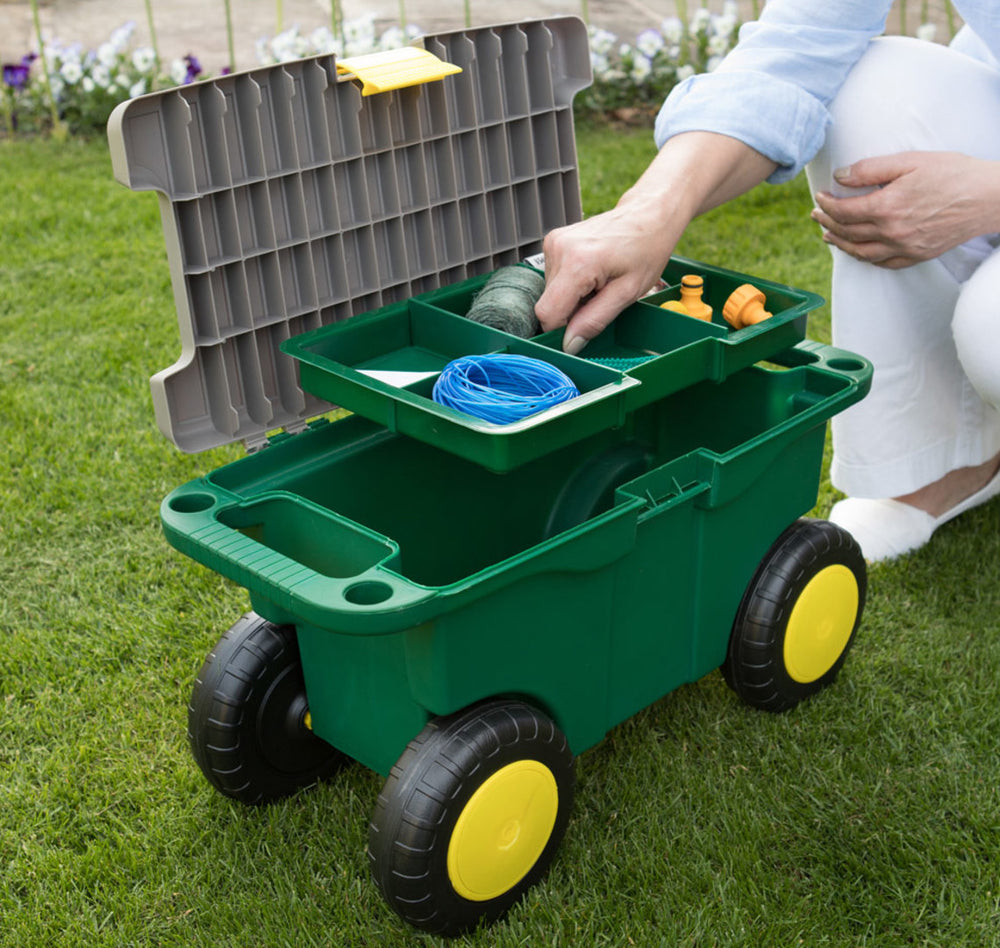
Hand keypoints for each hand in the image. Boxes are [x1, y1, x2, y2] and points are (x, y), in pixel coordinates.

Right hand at [535, 203, 677, 354]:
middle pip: (549, 303)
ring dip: (572, 297)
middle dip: (571, 311)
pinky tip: (592, 273)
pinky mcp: (553, 240)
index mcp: (578, 262)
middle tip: (600, 298)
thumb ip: (594, 321)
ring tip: (599, 282)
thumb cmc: (646, 249)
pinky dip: (571, 284)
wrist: (649, 215)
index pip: (548, 313)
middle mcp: (559, 248)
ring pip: (550, 292)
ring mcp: (554, 241)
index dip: (561, 329)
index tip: (580, 330)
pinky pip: (553, 277)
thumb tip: (570, 345)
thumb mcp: (627, 294)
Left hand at [812, 151, 999, 268]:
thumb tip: (840, 176)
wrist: (989, 196)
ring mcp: (904, 248)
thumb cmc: (953, 172)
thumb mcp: (910, 161)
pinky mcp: (916, 256)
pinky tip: (857, 250)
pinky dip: (864, 258)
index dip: (826, 204)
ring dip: (840, 243)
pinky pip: (882, 263)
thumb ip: (871, 169)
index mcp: (886, 208)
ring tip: (827, 235)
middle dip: (827, 222)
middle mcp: (891, 233)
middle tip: (816, 215)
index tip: (819, 197)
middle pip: (848, 232)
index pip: (843, 211)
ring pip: (860, 252)